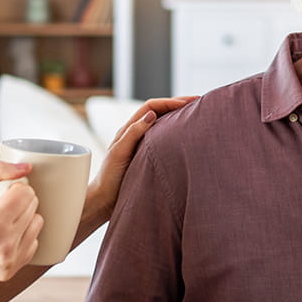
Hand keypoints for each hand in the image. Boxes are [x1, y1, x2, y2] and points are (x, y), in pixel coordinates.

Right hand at [0, 160, 43, 280]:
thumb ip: (0, 171)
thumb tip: (27, 168)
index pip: (26, 192)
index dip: (12, 188)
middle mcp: (4, 245)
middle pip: (33, 206)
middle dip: (17, 202)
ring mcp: (8, 260)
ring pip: (37, 223)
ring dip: (22, 218)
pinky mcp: (11, 270)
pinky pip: (34, 241)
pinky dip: (21, 236)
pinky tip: (2, 237)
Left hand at [84, 96, 195, 221]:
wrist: (103, 200)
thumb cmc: (109, 178)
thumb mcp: (119, 153)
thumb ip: (133, 133)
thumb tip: (151, 114)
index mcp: (128, 129)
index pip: (151, 107)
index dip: (170, 102)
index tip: (189, 102)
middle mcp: (135, 134)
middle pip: (157, 111)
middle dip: (177, 104)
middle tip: (198, 102)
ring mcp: (140, 145)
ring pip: (161, 124)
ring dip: (176, 116)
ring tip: (194, 114)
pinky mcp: (145, 156)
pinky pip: (162, 138)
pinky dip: (174, 132)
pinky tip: (184, 137)